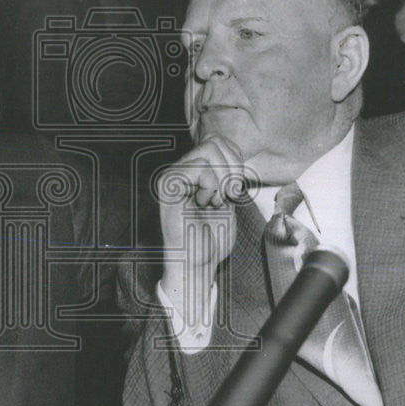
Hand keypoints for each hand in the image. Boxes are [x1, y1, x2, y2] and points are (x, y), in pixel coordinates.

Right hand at [157, 136, 247, 317]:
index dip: (236, 162)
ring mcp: (172, 175)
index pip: (220, 143)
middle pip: (216, 142)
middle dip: (232, 169)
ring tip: (213, 201)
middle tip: (227, 195)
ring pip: (209, 151)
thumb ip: (227, 174)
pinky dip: (211, 186)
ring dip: (222, 180)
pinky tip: (203, 203)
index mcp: (193, 171)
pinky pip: (200, 168)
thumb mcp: (227, 198)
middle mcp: (180, 169)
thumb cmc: (212, 237)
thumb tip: (232, 150)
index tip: (234, 190)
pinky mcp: (168, 184)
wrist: (198, 263)